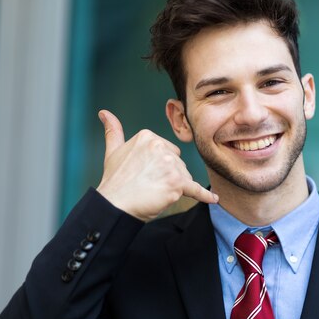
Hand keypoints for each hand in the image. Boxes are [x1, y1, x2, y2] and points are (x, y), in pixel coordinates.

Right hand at [95, 110, 217, 221]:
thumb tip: (104, 113)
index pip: (168, 151)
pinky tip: (214, 198)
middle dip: (169, 175)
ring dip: (175, 187)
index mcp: (148, 136)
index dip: (160, 166)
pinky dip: (205, 195)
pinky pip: (196, 190)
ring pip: (184, 176)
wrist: (114, 205)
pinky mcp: (177, 184)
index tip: (146, 173)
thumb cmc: (115, 180)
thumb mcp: (112, 151)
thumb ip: (113, 130)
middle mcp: (160, 147)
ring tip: (154, 192)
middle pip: (178, 163)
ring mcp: (170, 165)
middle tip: (149, 184)